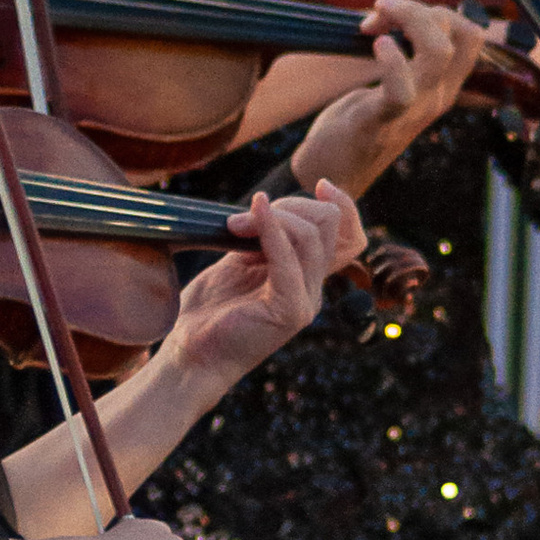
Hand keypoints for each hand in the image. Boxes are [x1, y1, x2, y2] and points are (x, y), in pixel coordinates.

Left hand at [167, 182, 365, 386]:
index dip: (343, 204)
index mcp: (307, 278)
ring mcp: (306, 301)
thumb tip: (267, 204)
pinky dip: (270, 229)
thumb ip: (261, 238)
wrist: (189, 355)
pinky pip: (288, 258)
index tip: (320, 184)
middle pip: (328, 224)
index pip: (351, 235)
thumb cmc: (208, 312)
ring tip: (233, 226)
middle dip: (288, 205)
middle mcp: (314, 289)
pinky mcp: (289, 311)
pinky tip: (251, 215)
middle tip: (239, 219)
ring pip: (311, 235)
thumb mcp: (238, 263)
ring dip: (272, 217)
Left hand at [289, 0, 494, 198]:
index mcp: (442, 87)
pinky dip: (390, 58)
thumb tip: (387, 15)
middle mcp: (437, 97)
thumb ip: (401, 58)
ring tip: (372, 22)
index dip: (437, 13)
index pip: (469, 36)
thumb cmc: (355, 125)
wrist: (331, 176)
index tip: (392, 16)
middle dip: (422, 9)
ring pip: (439, 51)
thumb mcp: (391, 87)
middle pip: (464, 35)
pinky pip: (401, 87)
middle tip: (378, 15)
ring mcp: (415, 110)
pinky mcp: (382, 120)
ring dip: (409, 18)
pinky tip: (373, 46)